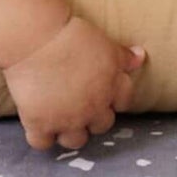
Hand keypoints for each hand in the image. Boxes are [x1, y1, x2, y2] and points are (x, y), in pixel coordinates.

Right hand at [1, 15, 146, 151]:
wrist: (37, 38)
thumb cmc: (70, 34)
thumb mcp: (104, 42)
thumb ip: (123, 55)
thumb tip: (141, 56)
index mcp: (110, 86)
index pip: (122, 103)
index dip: (112, 99)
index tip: (100, 93)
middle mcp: (93, 107)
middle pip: (102, 125)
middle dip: (93, 118)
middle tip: (78, 105)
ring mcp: (68, 119)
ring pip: (76, 141)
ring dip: (69, 132)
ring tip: (58, 119)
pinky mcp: (41, 124)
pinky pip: (43, 143)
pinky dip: (40, 136)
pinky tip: (36, 123)